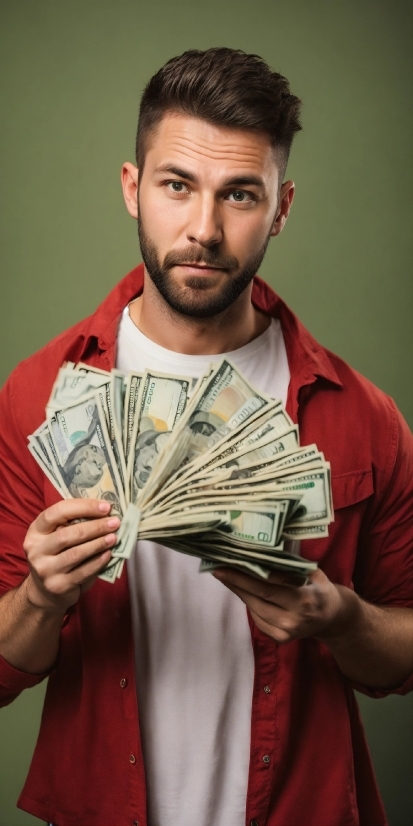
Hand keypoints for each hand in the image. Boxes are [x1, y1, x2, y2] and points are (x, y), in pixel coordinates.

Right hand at [23, 499, 119, 613]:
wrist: (46, 590)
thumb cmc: (58, 555)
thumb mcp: (57, 536)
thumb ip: (73, 523)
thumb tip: (105, 511)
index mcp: (36, 530)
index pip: (57, 512)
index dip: (83, 507)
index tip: (105, 507)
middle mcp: (36, 549)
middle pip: (67, 534)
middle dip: (95, 527)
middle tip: (114, 522)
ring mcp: (45, 569)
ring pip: (76, 553)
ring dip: (98, 543)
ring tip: (114, 537)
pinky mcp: (57, 586)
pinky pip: (82, 572)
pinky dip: (98, 562)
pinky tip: (108, 554)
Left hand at [213, 567, 345, 643]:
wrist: (332, 618)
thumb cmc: (320, 588)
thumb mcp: (312, 573)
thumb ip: (291, 565)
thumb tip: (263, 548)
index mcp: (304, 598)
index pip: (268, 584)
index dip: (246, 574)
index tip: (229, 562)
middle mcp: (294, 617)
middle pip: (257, 596)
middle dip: (235, 582)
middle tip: (218, 568)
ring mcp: (286, 631)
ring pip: (254, 608)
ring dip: (239, 592)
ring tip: (226, 576)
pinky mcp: (280, 638)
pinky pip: (258, 619)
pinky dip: (249, 603)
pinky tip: (242, 591)